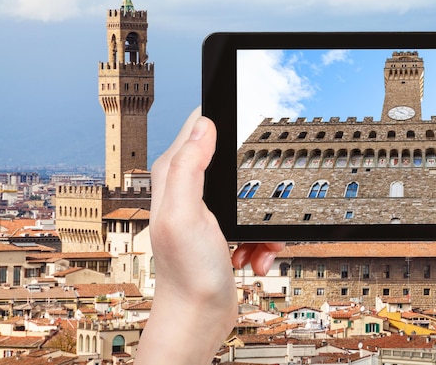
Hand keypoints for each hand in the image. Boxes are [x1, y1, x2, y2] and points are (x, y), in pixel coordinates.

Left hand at [136, 108, 282, 364]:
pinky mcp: (226, 231)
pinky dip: (261, 240)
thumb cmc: (187, 272)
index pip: (197, 127)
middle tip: (256, 205)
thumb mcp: (185, 213)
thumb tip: (203, 123)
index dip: (221, 119)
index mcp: (174, 176)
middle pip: (233, 162)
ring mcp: (209, 211)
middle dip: (253, 183)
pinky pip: (256, 223)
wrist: (199, 316)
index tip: (245, 119)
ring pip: (251, 195)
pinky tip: (253, 256)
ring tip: (253, 243)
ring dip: (261, 221)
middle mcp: (188, 190)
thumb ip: (189, 166)